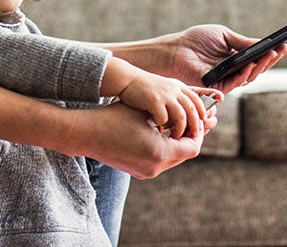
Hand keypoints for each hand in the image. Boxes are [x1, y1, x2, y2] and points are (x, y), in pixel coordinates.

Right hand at [75, 102, 207, 178]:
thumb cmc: (116, 117)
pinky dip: (164, 149)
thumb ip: (170, 117)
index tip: (199, 121)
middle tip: (189, 124)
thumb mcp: (147, 113)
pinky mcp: (138, 172)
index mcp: (161, 152)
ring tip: (174, 128)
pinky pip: (160, 161)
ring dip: (176, 144)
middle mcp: (156, 166)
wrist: (87, 134)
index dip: (199, 133)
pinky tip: (159, 134)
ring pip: (173, 159)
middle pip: (184, 155)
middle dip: (188, 139)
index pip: (193, 147)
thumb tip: (190, 114)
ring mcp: (146, 172)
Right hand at [117, 69, 221, 139]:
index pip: (197, 101)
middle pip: (192, 110)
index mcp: (179, 87)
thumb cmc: (145, 89)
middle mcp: (174, 90)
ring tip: (175, 138)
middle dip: (194, 126)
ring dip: (179, 130)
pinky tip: (157, 130)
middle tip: (192, 138)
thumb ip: (176, 100)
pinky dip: (163, 126)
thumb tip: (186, 119)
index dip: (202, 114)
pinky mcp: (154, 100)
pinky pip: (164, 118)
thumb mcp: (165, 90)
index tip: (202, 126)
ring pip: (181, 117)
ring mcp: (165, 95)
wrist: (126, 80)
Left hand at [164, 24, 286, 92]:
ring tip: (270, 54)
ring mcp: (228, 80)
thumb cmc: (197, 41)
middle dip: (271, 59)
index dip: (272, 53)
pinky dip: (244, 73)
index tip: (286, 46)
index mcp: (237, 58)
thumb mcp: (224, 36)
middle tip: (281, 50)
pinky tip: (250, 64)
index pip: (259, 58)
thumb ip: (243, 42)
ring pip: (250, 76)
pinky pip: (235, 82)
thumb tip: (264, 44)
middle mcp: (235, 71)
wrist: (177, 50)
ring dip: (261, 66)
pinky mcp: (219, 87)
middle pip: (258, 69)